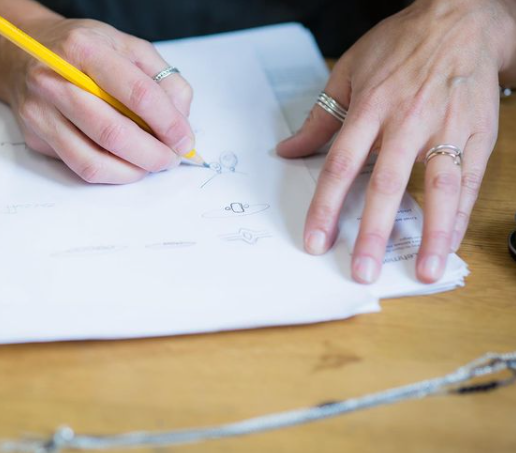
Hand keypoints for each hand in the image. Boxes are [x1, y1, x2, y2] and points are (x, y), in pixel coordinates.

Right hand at [1, 16, 194, 182]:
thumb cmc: (83, 51)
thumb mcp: (129, 48)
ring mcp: (40, 112)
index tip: (185, 140)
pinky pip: (80, 167)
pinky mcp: (36, 137)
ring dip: (133, 171)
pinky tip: (127, 163)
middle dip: (153, 155)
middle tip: (171, 159)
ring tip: (152, 163)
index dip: (168, 123)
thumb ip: (164, 80)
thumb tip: (181, 121)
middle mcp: (54, 80)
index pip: (137, 93)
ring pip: (94, 161)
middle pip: (113, 133)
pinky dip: (113, 173)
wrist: (21, 55)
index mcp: (84, 49)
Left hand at [278, 0, 515, 283]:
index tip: (315, 241)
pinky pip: (470, 181)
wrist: (460, 18)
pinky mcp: (478, 133)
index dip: (325, 207)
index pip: (340, 165)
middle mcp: (407, 120)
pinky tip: (451, 243)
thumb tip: (287, 150)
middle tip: (361, 270)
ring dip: (431, 233)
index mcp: (370, 107)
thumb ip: (319, 117)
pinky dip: (460, 215)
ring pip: (438, 187)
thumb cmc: (400, 44)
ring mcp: (446, 127)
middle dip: (372, 231)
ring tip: (425, 271)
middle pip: (386, 184)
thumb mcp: (349, 70)